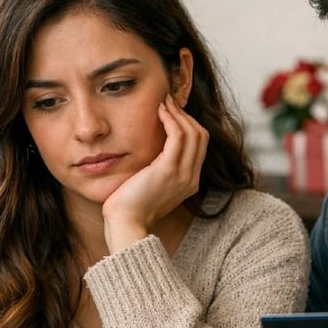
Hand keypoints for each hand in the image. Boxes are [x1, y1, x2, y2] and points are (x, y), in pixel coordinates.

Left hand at [101, 94, 208, 251]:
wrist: (126, 224)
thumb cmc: (131, 206)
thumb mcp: (152, 186)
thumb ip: (160, 170)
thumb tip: (154, 152)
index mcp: (190, 183)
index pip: (200, 146)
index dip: (188, 125)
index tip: (172, 112)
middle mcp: (191, 178)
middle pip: (201, 136)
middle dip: (186, 116)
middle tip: (168, 103)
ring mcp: (183, 174)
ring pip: (193, 133)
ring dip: (178, 114)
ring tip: (163, 103)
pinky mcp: (168, 169)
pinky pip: (178, 136)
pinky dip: (171, 120)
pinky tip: (160, 112)